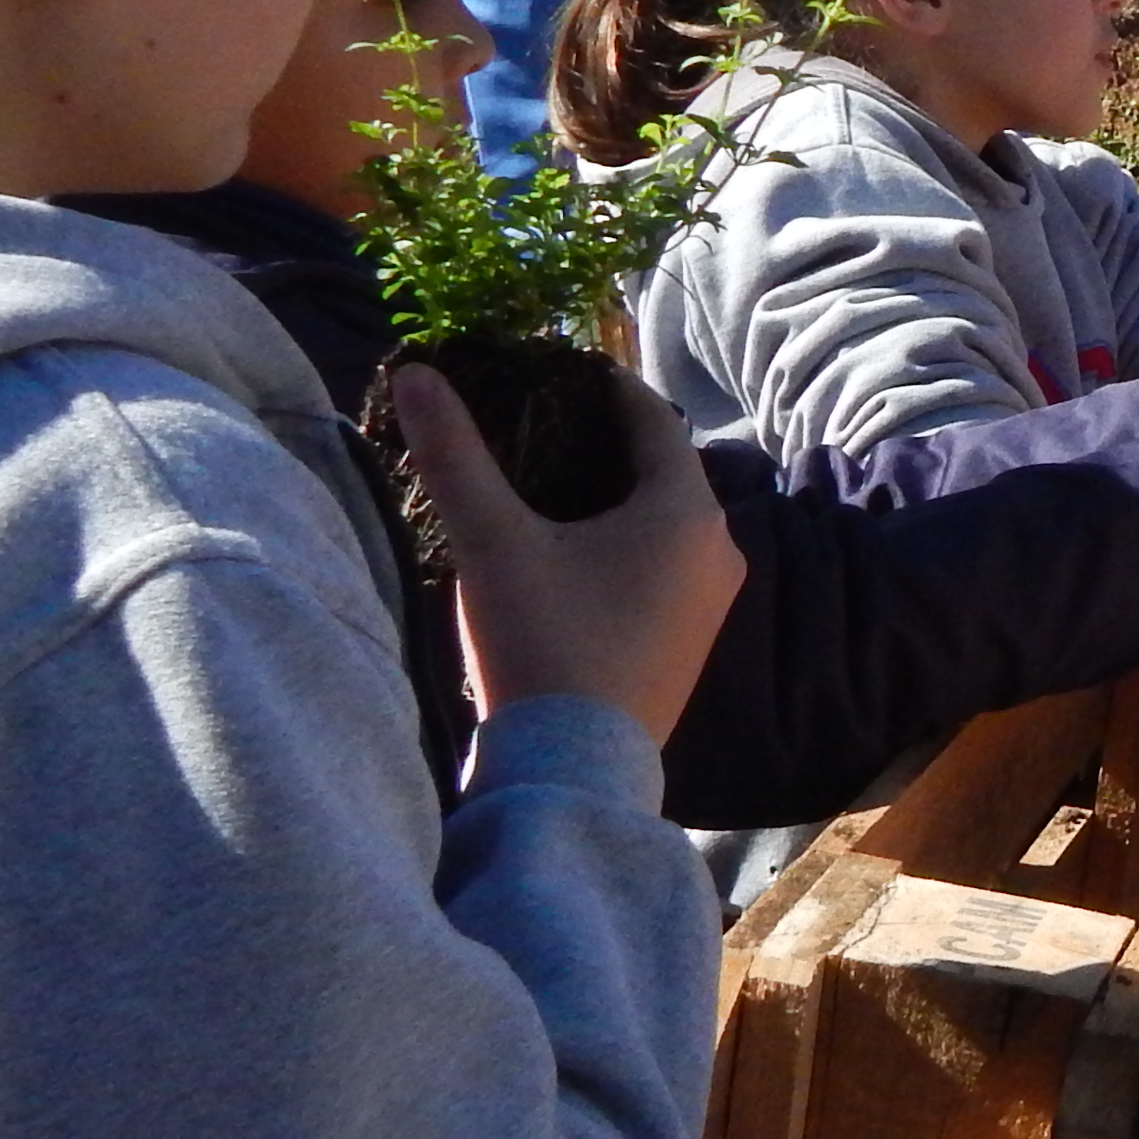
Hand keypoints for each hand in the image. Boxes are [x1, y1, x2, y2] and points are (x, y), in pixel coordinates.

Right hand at [397, 360, 742, 748]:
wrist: (576, 770)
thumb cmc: (544, 643)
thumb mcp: (493, 541)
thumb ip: (455, 452)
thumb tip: (418, 370)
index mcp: (687, 510)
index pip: (651, 418)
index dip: (601, 386)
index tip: (552, 368)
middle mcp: (720, 546)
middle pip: (662, 467)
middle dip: (603, 440)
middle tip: (536, 420)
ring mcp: (714, 598)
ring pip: (665, 518)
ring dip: (614, 494)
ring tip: (545, 479)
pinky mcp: (696, 638)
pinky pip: (666, 562)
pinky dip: (626, 540)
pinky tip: (573, 548)